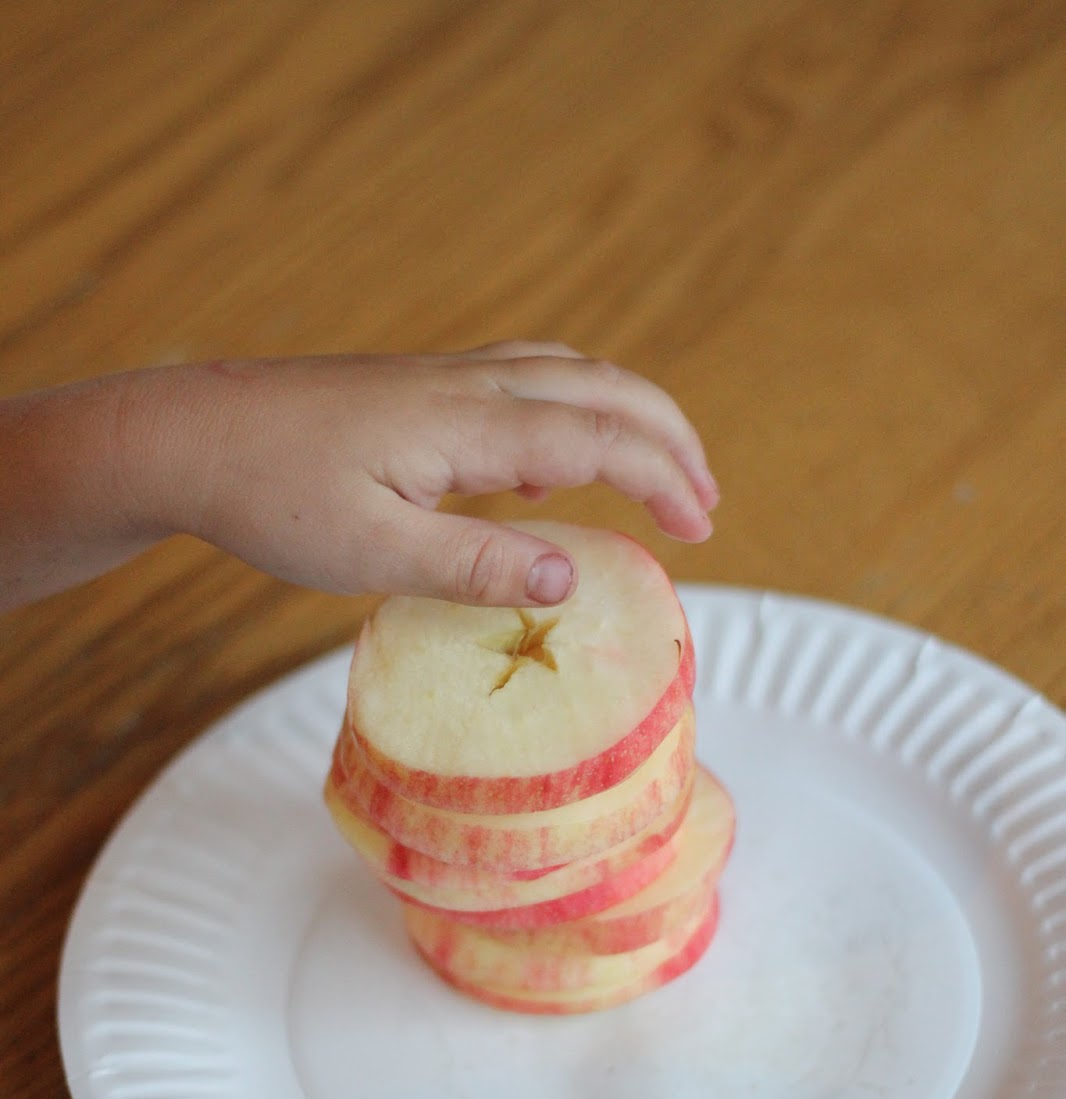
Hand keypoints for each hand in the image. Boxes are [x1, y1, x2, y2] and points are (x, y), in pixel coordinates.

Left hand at [0, 343, 716, 611]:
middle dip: (668, 440)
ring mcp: (444, 379)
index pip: (598, 440)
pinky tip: (555, 467)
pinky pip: (526, 382)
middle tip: (705, 504)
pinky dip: (575, 413)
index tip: (700, 530)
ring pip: (569, 374)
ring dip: (628, 418)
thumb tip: (571, 574)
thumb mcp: (374, 552)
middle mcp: (468, 386)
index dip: (661, 480)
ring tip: (661, 474)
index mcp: (467, 425)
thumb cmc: (273, 497)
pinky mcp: (421, 389)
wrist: (191, 435)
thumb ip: (476, 564)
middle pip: (603, 388)